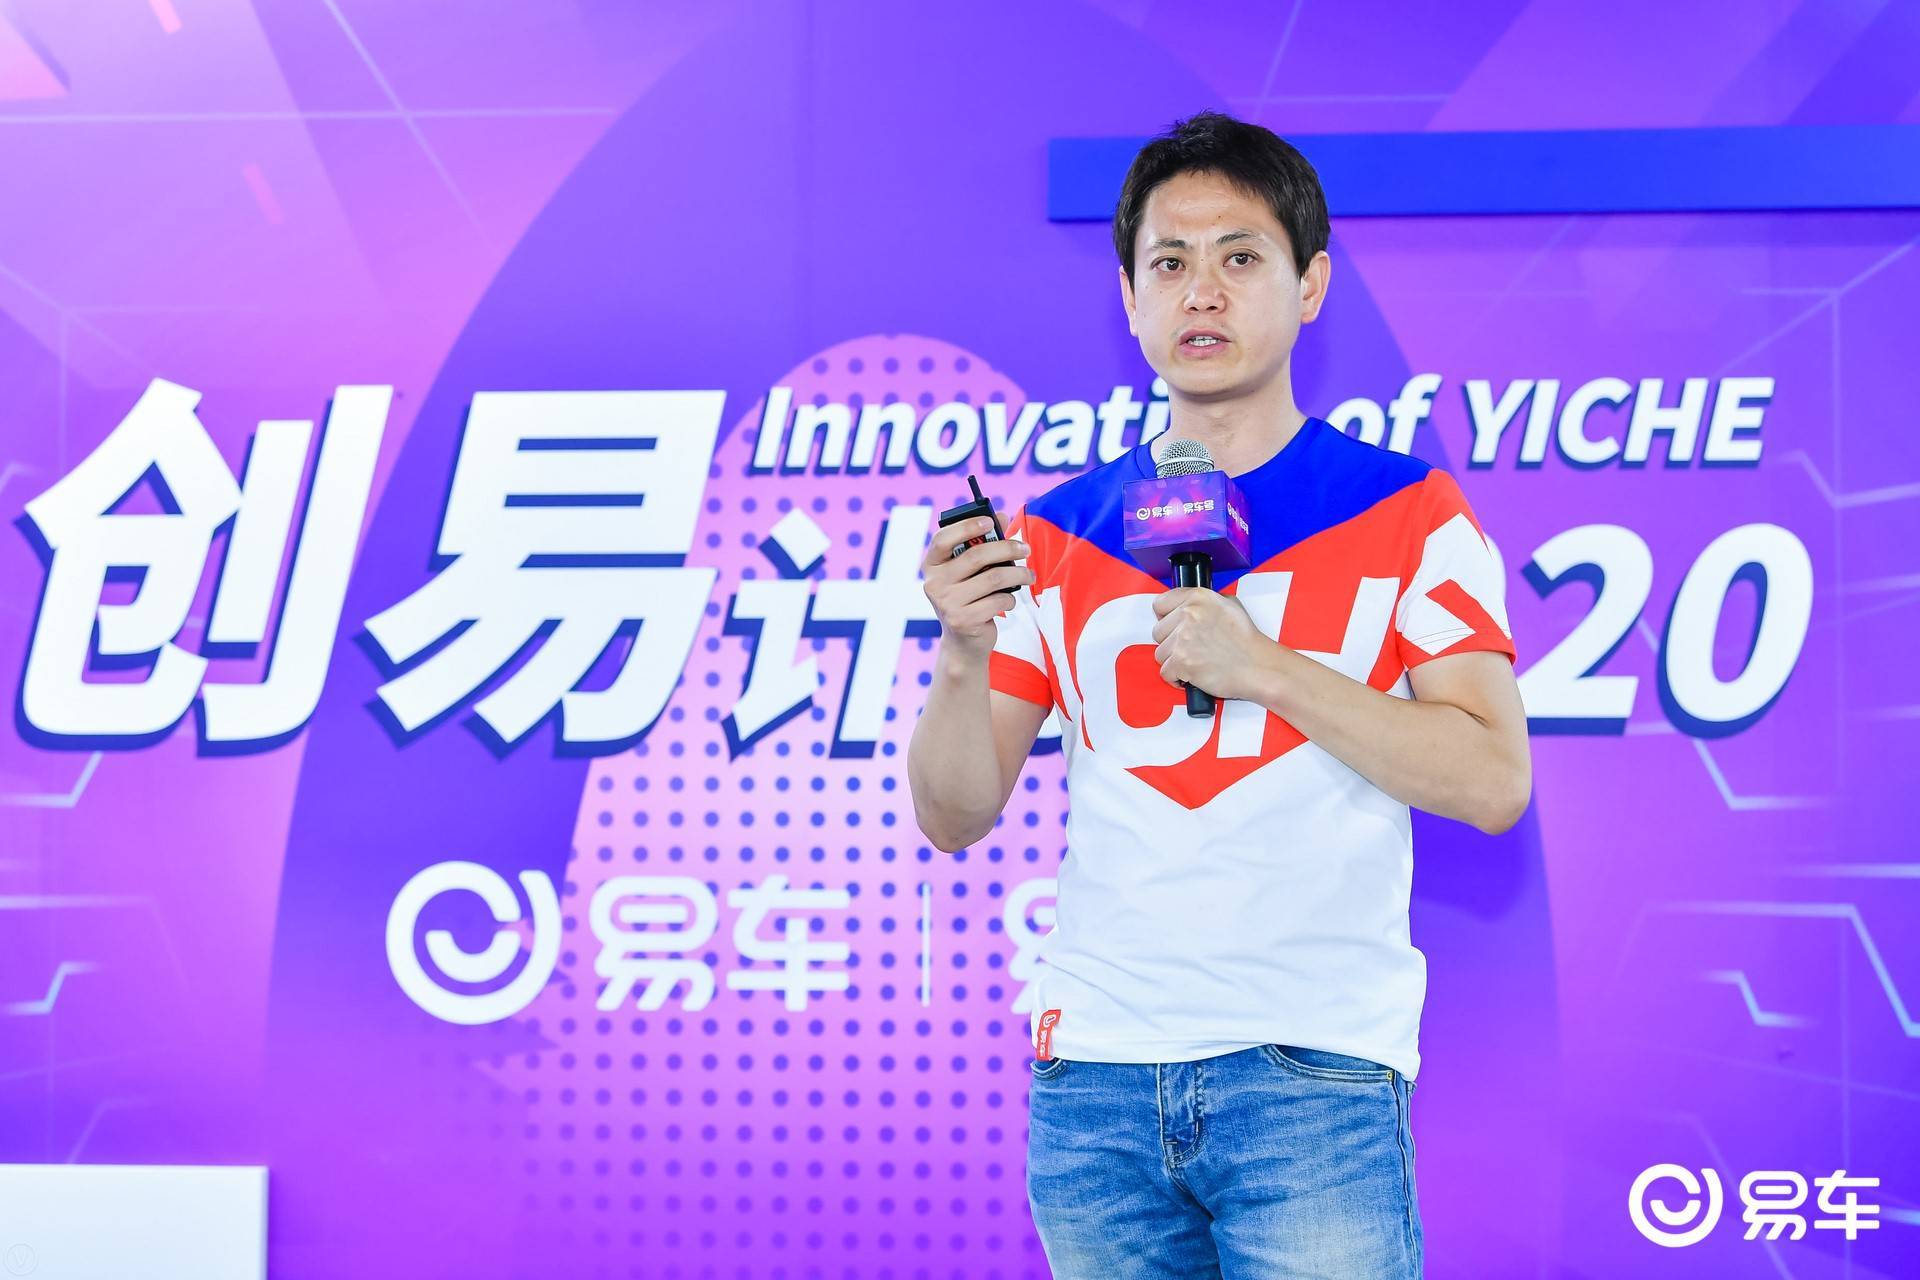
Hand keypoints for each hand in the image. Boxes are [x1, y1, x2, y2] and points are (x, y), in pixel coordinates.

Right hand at [921, 515, 1033, 660]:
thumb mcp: (970, 571)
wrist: (963, 642)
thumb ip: (983, 543)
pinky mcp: (962, 620)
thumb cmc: (969, 597)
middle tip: (1026, 548)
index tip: (990, 521)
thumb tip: (1001, 516)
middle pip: (976, 556)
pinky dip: (1010, 598)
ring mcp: (946, 603)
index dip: (966, 526)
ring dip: (1018, 573)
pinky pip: (998, 600)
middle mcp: (934, 583)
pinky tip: (1008, 600)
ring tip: (1029, 574)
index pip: (943, 539)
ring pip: (993, 578)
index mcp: (932, 565)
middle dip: (1007, 548)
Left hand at [1150, 586, 1272, 701]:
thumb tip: (1186, 606)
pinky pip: (1165, 672)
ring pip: (1160, 653)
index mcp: (1198, 597)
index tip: (1172, 626)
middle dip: (1170, 642)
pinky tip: (1192, 674)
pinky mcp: (1181, 662)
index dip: (1166, 617)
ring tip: (1195, 661)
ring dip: (1174, 660)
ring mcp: (1183, 638)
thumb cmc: (1246, 640)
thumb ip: (1204, 602)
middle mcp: (1188, 614)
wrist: (1258, 666)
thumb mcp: (1229, 605)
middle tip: (1190, 647)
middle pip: (1157, 631)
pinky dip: (1176, 677)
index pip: (1160, 603)